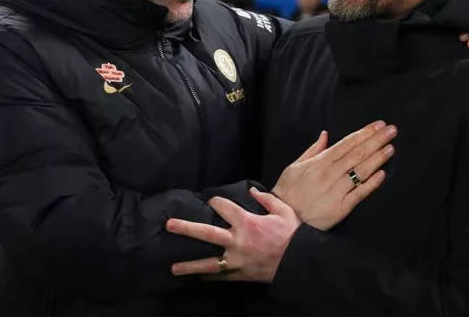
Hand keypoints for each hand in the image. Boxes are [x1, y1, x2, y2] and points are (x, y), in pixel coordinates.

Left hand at [167, 188, 299, 282]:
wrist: (300, 261)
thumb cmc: (292, 234)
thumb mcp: (282, 211)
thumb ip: (266, 199)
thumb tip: (251, 190)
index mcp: (247, 222)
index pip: (223, 207)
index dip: (216, 201)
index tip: (212, 201)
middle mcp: (237, 240)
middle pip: (206, 233)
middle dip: (186, 228)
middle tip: (169, 225)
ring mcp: (237, 260)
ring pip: (208, 263)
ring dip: (190, 266)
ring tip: (172, 269)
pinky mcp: (240, 274)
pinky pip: (221, 277)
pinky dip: (210, 277)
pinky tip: (199, 278)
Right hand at [272, 120, 395, 230]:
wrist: (283, 218)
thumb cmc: (288, 191)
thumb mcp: (295, 166)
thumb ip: (313, 150)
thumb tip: (325, 134)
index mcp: (319, 162)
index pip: (347, 143)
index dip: (364, 133)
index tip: (378, 125)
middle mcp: (330, 174)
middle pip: (357, 154)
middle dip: (376, 140)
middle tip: (391, 131)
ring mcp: (336, 191)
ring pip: (361, 171)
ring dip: (377, 158)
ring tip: (390, 147)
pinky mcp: (341, 208)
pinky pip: (359, 193)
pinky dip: (371, 183)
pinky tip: (382, 173)